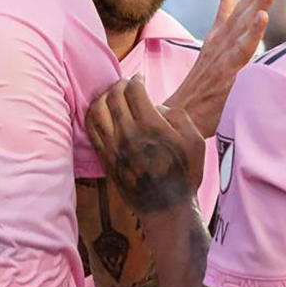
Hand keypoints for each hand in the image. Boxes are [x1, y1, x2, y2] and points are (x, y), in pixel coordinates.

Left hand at [87, 74, 204, 214]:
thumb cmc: (184, 173)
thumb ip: (177, 115)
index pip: (134, 89)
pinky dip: (93, 113)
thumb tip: (155, 106)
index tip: (141, 77)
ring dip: (105, 96)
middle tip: (127, 84)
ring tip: (114, 96)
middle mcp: (128, 134)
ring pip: (97, 109)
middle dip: (120, 84)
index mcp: (152, 126)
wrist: (167, 208)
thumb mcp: (195, 140)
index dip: (137, 78)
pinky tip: (101, 111)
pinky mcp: (104, 158)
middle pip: (114, 95)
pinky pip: (90, 128)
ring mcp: (113, 147)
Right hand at [166, 0, 275, 137]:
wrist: (177, 120)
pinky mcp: (226, 73)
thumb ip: (220, 25)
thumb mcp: (207, 54)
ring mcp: (221, 60)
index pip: (233, 15)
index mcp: (215, 44)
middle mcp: (218, 48)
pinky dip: (252, 32)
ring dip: (255, 7)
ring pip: (242, 29)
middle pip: (239, 18)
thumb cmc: (197, 91)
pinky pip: (242, 51)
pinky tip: (262, 17)